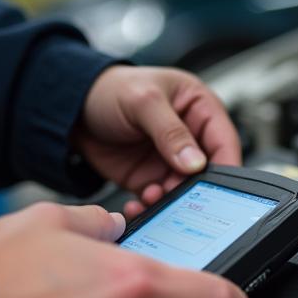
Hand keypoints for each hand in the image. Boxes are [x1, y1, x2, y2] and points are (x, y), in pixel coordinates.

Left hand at [73, 66, 239, 217]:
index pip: (224, 141)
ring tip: (151, 198)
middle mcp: (190, 137)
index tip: (218, 187)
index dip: (225, 165)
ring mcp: (170, 160)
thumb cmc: (110, 89)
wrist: (71, 109)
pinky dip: (151, 208)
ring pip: (184, 191)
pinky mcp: (150, 178)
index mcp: (199, 109)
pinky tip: (138, 205)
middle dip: (195, 189)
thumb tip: (196, 162)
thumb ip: (171, 132)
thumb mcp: (144, 102)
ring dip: (171, 201)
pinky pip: (159, 200)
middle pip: (207, 172)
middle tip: (180, 198)